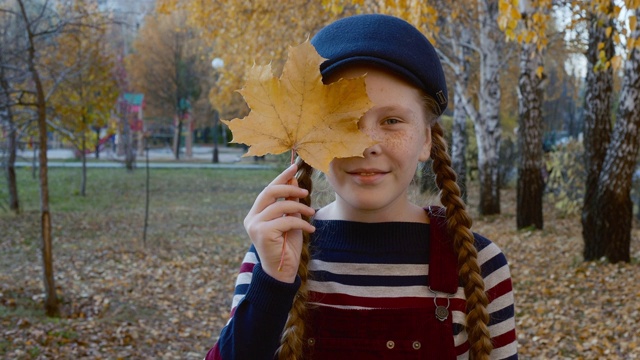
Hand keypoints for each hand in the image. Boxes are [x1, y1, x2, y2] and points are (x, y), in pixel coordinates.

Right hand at [244, 164, 315, 282]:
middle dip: (289, 188)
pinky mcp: (262, 233)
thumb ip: (290, 203)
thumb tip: (294, 180)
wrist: (283, 273)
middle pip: (269, 192)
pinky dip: (301, 222)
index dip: (281, 177)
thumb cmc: (287, 247)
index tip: (294, 166)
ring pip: (280, 206)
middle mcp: (252, 218)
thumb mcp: (291, 220)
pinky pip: (286, 220)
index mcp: (256, 214)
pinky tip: (310, 228)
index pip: (268, 190)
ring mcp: (255, 226)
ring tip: (311, 213)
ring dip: (299, 207)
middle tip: (305, 191)